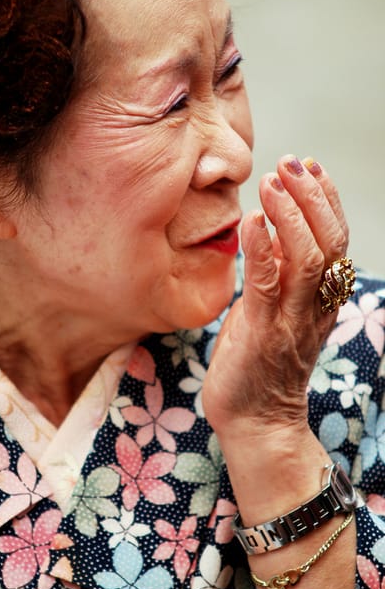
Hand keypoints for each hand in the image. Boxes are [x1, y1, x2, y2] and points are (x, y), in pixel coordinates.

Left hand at [202, 155, 348, 447]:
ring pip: (307, 258)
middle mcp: (314, 307)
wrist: (256, 424)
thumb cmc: (258, 367)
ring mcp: (290, 321)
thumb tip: (271, 232)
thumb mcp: (273, 311)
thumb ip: (278, 275)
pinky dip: (262, 247)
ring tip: (273, 181)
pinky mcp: (262, 333)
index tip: (310, 167)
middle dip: (313, 196)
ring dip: (291, 214)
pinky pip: (267, 284)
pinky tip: (253, 219)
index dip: (328, 200)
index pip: (336, 240)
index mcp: (321, 300)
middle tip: (291, 163)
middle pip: (330, 242)